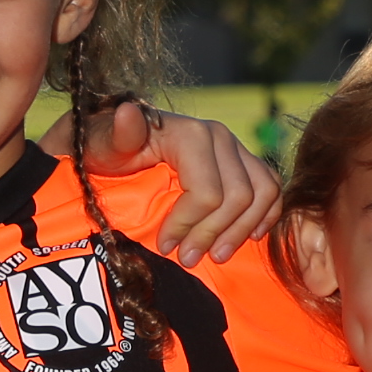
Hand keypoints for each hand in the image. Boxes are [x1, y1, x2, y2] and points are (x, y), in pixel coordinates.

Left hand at [40, 102, 281, 262]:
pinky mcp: (243, 161)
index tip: (165, 246)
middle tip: (187, 259)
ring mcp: (234, 148)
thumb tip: (127, 113)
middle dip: (212, 234)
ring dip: (240, 231)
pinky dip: (263, 215)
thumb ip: (117, 135)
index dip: (189, 225)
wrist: (108, 141)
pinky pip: (270, 189)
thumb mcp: (101, 144)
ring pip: (260, 194)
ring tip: (215, 255)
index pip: (208, 192)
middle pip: (237, 197)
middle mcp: (218, 135)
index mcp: (190, 133)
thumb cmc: (101, 148)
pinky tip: (246, 237)